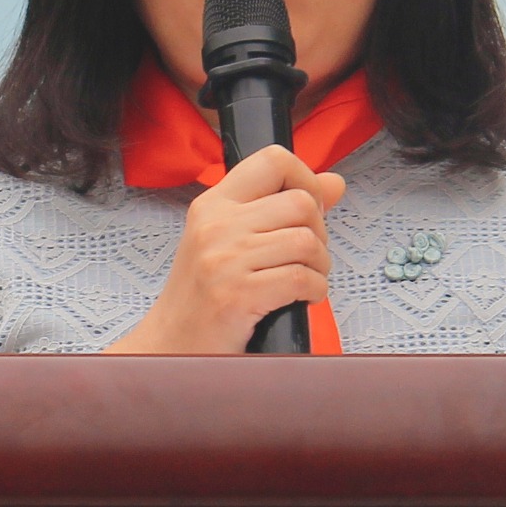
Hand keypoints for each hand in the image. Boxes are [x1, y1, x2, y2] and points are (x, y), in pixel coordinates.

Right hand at [106, 144, 346, 353]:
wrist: (171, 346)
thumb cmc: (203, 296)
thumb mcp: (233, 241)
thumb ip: (281, 207)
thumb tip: (334, 182)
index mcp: (214, 204)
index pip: (273, 160)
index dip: (306, 179)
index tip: (309, 208)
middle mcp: (217, 226)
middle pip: (301, 203)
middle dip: (320, 232)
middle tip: (307, 256)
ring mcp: (225, 260)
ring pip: (306, 242)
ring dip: (320, 266)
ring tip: (304, 279)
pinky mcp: (237, 295)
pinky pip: (301, 279)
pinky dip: (314, 291)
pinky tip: (301, 298)